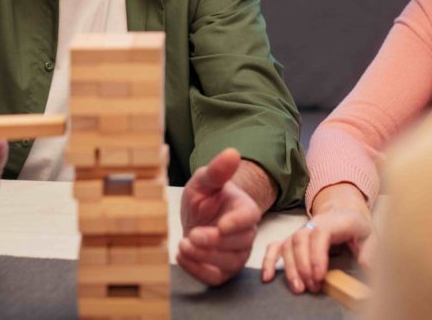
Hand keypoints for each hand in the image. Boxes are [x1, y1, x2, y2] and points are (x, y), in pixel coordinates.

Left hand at [177, 148, 260, 286]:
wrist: (198, 216)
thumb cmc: (206, 197)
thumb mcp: (204, 181)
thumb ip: (217, 171)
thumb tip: (232, 152)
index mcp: (245, 210)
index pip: (248, 219)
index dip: (235, 224)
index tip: (221, 225)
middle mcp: (245, 235)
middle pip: (238, 243)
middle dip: (214, 242)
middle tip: (193, 235)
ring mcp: (236, 255)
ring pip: (228, 262)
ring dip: (204, 256)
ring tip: (184, 244)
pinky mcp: (223, 271)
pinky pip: (216, 277)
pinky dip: (198, 270)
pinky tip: (183, 256)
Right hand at [261, 185, 375, 293]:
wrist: (343, 212)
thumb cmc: (356, 227)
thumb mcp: (370, 236)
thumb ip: (369, 252)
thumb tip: (365, 266)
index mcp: (333, 222)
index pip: (320, 234)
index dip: (316, 255)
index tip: (319, 276)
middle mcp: (313, 224)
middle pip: (300, 240)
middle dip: (303, 266)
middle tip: (312, 287)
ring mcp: (300, 231)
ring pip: (287, 245)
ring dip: (290, 268)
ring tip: (298, 288)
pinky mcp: (292, 238)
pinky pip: (275, 247)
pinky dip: (269, 261)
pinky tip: (267, 277)